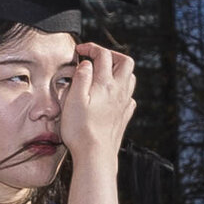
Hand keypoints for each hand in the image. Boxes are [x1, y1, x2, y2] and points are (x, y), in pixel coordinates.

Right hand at [54, 42, 138, 169]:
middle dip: (111, 55)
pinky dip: (121, 89)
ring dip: (118, 70)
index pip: (103, 55)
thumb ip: (81, 78)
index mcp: (105, 84)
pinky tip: (111, 95)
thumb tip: (86, 64)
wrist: (96, 155)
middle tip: (96, 57)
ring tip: (103, 73)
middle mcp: (118, 91)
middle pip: (125, 62)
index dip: (91, 48)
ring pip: (130, 78)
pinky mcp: (124, 117)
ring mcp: (123, 104)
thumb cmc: (81, 130)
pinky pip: (129, 97)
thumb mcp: (73, 99)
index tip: (80, 50)